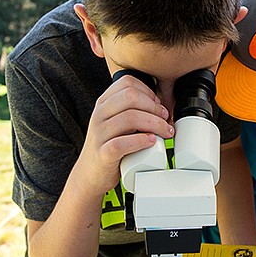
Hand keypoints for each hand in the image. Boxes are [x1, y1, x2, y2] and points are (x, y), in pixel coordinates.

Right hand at [77, 74, 173, 195]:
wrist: (90, 174)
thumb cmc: (110, 146)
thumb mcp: (117, 122)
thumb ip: (132, 110)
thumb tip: (162, 107)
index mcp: (104, 104)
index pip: (127, 83)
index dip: (148, 91)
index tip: (159, 104)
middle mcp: (99, 115)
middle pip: (131, 97)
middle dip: (154, 107)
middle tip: (165, 119)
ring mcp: (99, 134)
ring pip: (130, 118)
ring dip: (154, 124)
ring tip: (164, 132)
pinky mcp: (103, 153)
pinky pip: (121, 143)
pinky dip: (140, 141)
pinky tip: (151, 142)